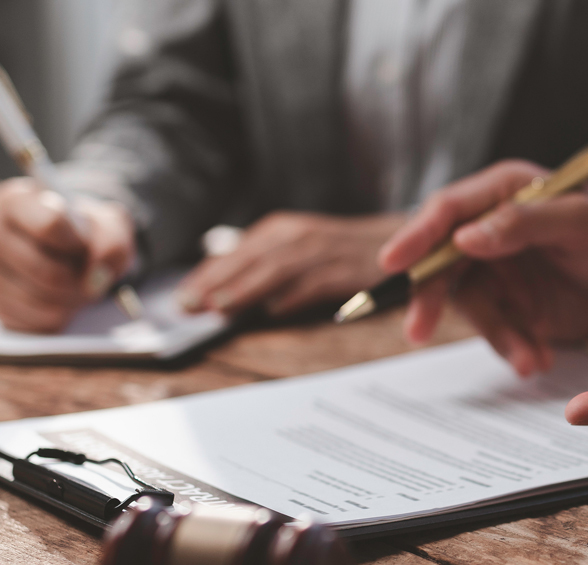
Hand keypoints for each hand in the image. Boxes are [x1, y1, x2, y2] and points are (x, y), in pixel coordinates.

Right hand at [0, 178, 136, 332]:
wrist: (70, 250)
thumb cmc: (85, 232)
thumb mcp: (110, 225)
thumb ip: (111, 244)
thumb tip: (95, 280)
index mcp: (15, 200)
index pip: (51, 225)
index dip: (79, 244)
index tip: (84, 244)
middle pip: (46, 272)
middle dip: (78, 281)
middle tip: (88, 275)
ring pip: (40, 299)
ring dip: (71, 300)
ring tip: (77, 285)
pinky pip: (34, 321)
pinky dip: (59, 316)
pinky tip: (62, 300)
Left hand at [176, 211, 405, 317]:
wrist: (404, 240)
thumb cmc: (345, 253)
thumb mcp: (301, 252)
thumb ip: (267, 270)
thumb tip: (225, 296)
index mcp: (284, 229)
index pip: (237, 251)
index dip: (208, 273)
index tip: (182, 297)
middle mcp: (301, 234)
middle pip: (251, 257)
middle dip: (217, 281)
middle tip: (187, 305)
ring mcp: (326, 250)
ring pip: (277, 268)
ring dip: (246, 288)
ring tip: (218, 308)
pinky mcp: (349, 269)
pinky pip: (317, 281)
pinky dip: (294, 295)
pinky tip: (272, 312)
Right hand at [379, 160, 587, 375]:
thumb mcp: (580, 223)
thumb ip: (523, 222)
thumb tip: (463, 237)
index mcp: (505, 189)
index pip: (449, 209)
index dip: (417, 235)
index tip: (393, 263)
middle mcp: (492, 226)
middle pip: (441, 260)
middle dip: (432, 298)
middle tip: (418, 332)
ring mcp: (499, 268)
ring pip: (469, 305)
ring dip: (495, 334)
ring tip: (531, 359)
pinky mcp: (512, 304)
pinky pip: (496, 329)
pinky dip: (512, 347)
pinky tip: (538, 359)